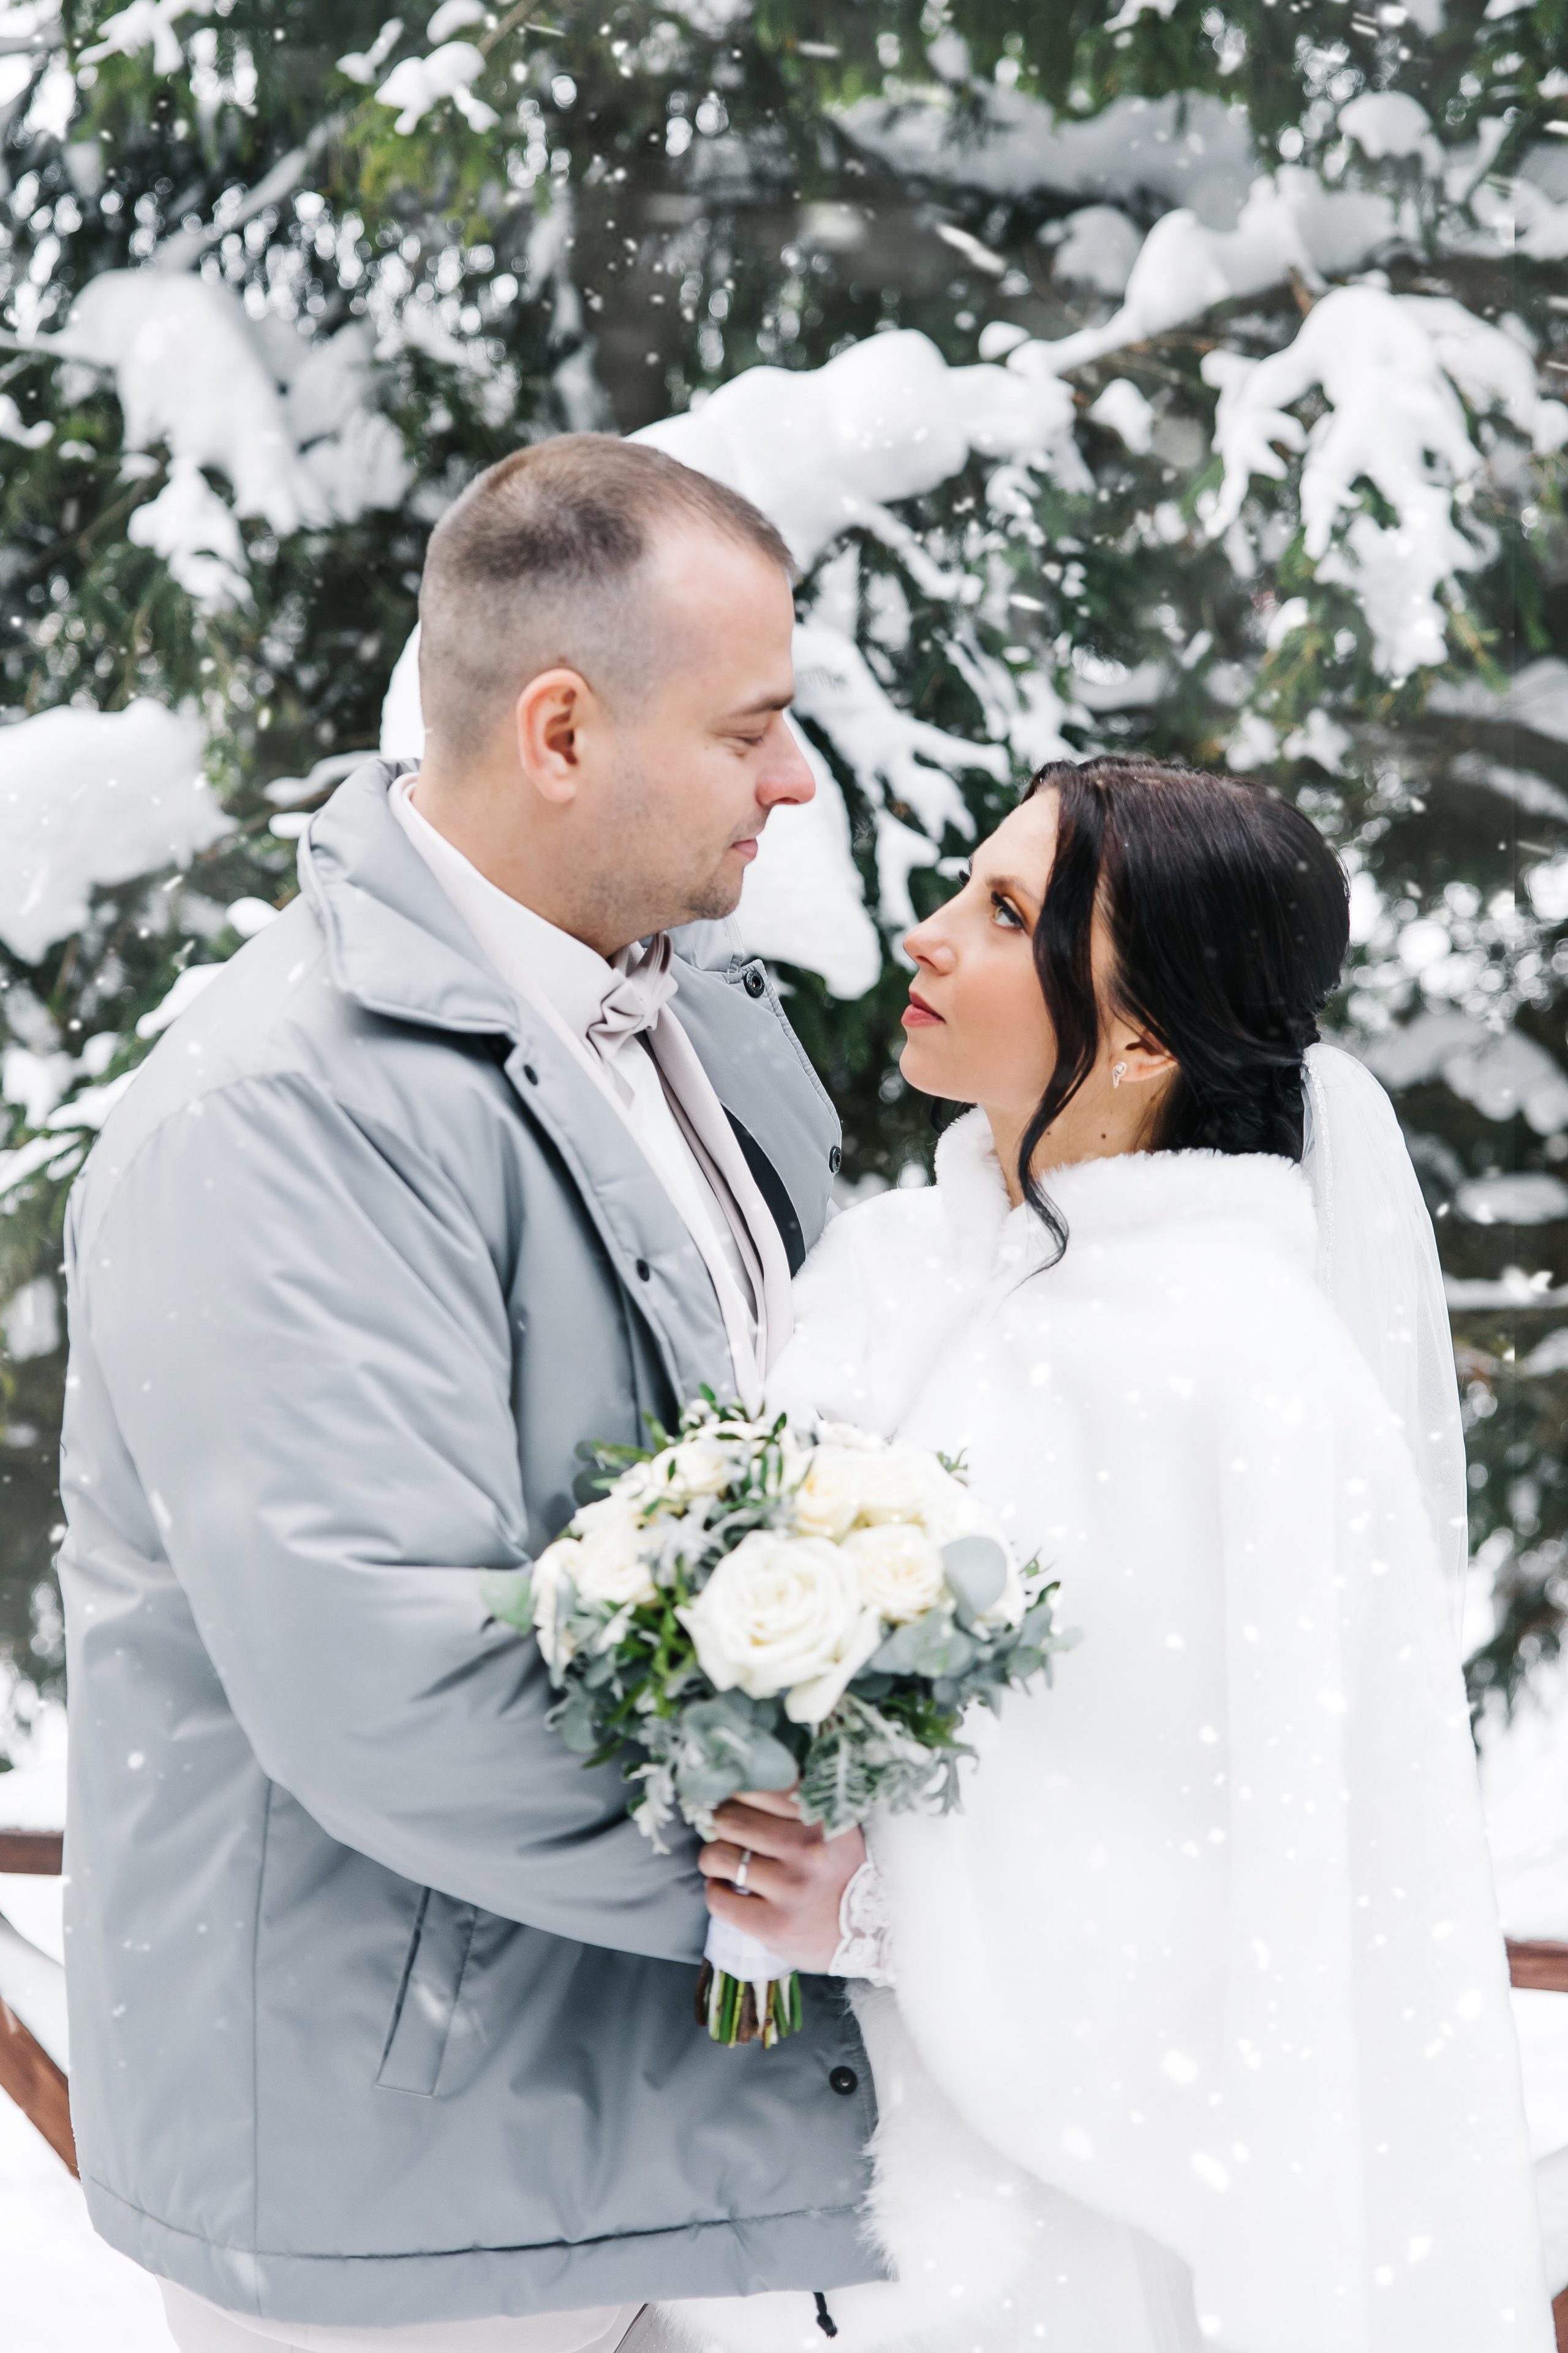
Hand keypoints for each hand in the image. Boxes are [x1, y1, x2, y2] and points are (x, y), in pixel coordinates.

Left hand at [699, 1788, 864, 1971]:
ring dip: (713, 1858)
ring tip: (723, 1863)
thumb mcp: (835, 1829)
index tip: (735, 1803)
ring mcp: (790, 1889)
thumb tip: (741, 1787)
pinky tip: (727, 1890)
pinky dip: (715, 1891)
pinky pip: (718, 1899)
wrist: (874, 1935)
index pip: (758, 1787)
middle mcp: (807, 1849)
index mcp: (822, 1818)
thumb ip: (798, 1805)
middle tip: (726, 1834)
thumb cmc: (844, 1874)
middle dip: (720, 1825)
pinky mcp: (774, 1926)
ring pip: (717, 1855)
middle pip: (729, 1818)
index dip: (738, 1794)